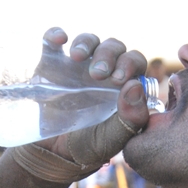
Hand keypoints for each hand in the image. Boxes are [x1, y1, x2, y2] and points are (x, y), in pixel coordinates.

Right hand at [31, 28, 149, 168]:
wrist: (53, 153)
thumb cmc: (90, 144)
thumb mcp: (112, 138)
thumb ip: (130, 118)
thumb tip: (135, 86)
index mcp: (123, 84)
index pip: (134, 61)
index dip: (129, 64)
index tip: (118, 80)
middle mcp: (103, 70)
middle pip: (113, 47)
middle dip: (108, 54)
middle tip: (97, 74)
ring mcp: (77, 65)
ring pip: (89, 40)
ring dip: (86, 42)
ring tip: (77, 57)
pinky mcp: (52, 64)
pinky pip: (54, 40)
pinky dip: (56, 34)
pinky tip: (58, 40)